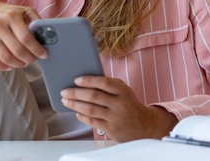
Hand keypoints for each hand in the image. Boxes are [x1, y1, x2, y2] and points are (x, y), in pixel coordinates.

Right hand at [0, 0, 47, 70]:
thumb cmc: (5, 12)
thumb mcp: (22, 10)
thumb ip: (36, 20)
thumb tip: (47, 34)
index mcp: (11, 16)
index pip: (26, 38)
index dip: (37, 49)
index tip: (44, 55)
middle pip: (17, 50)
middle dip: (29, 59)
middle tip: (34, 60)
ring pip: (5, 58)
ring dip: (18, 64)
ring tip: (24, 62)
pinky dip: (2, 67)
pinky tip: (10, 65)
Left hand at [60, 76, 177, 141]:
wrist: (144, 125)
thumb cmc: (129, 104)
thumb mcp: (124, 90)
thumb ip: (109, 85)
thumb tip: (86, 80)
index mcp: (123, 91)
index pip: (104, 83)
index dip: (89, 80)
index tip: (76, 80)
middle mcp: (120, 104)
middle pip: (94, 96)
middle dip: (76, 93)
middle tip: (64, 91)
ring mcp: (116, 117)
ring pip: (91, 109)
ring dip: (75, 104)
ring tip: (66, 101)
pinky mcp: (112, 129)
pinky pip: (93, 121)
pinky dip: (82, 116)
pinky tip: (76, 112)